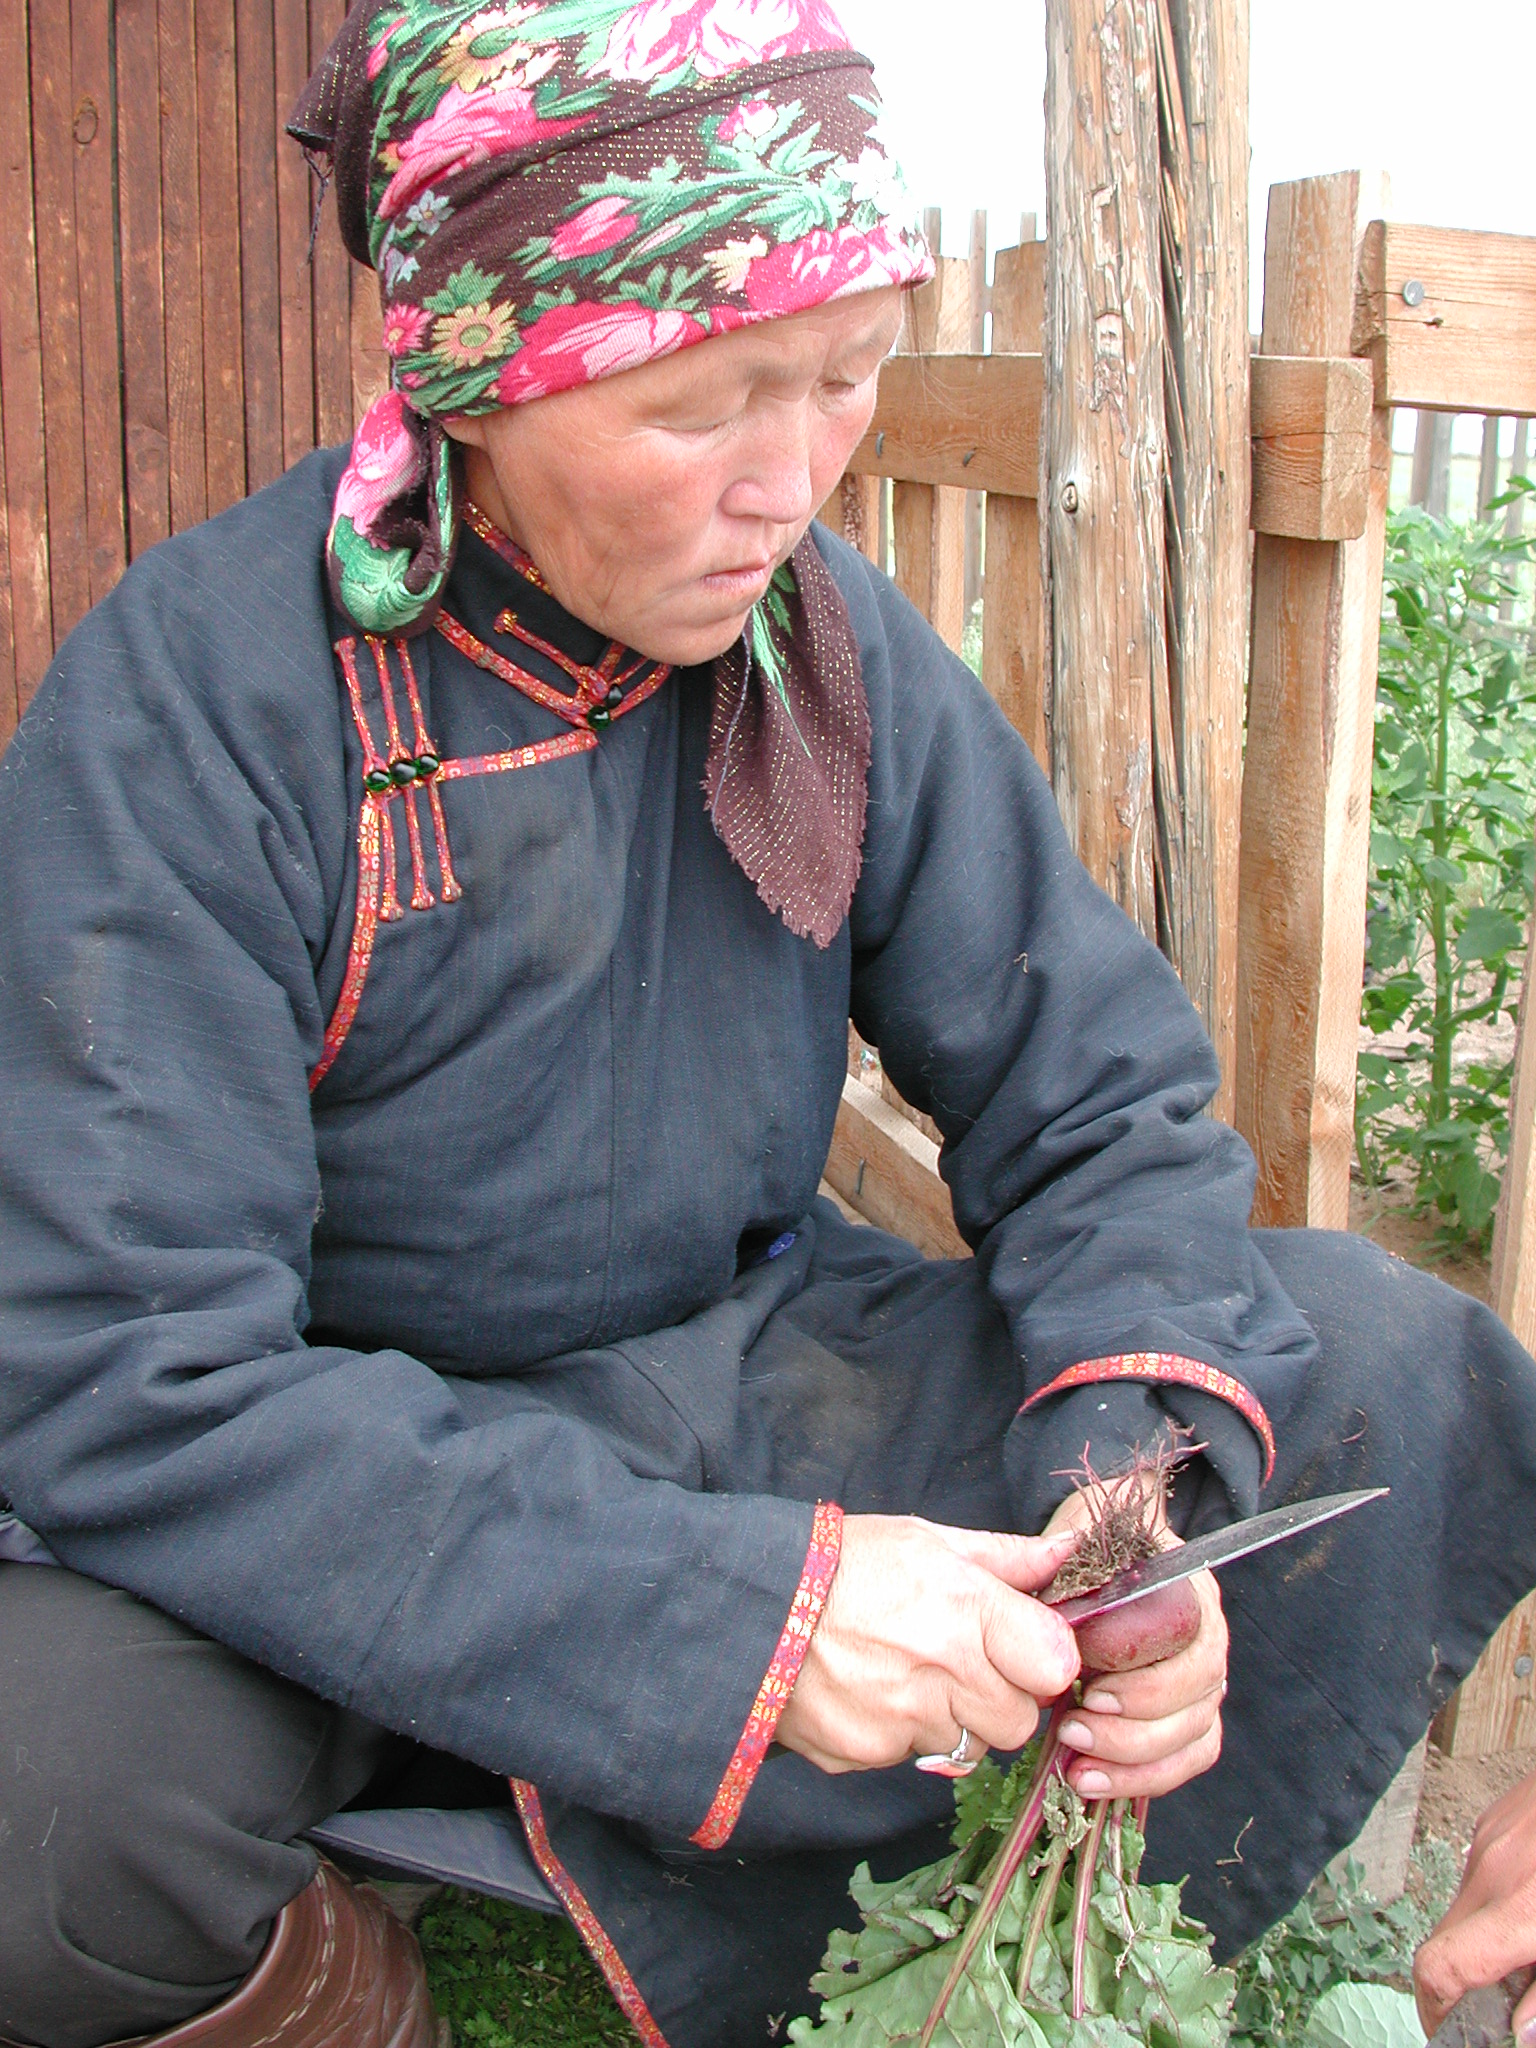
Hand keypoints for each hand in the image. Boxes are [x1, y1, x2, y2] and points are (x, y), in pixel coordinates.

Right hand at [775, 1514, 1081, 1773]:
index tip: (1022, 1648)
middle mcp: (942, 1670)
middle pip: (1018, 1720)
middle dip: (1000, 1698)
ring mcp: (904, 1720)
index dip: (1043, 1659)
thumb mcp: (926, 1539)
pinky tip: (872, 1692)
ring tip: (907, 1673)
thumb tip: (1068, 1556)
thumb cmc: (843, 1561)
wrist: (750, 1603)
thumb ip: (1005, 1558)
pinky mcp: (867, 1755)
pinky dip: (902, 1734)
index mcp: (965, 1607)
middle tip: (961, 1664)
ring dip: (952, 1718)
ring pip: (968, 1745)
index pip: (1055, 1665)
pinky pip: (912, 1757)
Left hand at [1041, 1482, 1227, 1802]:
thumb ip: (1072, 1569)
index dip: (1147, 1683)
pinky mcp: (1188, 1718)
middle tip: (1072, 1730)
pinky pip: (1186, 1760)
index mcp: (1190, 1592)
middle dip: (1133, 1729)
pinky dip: (1142, 1779)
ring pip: (1194, 1738)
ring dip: (1134, 1761)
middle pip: (1198, 1701)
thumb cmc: (1080, 1549)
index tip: (1089, 1693)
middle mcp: (1208, 1638)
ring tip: (1076, 1765)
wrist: (1085, 1556)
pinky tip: (1092, 1780)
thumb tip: (1059, 1619)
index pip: (1194, 1649)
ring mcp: (1202, 1682)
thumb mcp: (1075, 1543)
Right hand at [1415, 1771, 1535, 2040]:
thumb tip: (1519, 2032)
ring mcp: (1488, 1841)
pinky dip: (1494, 1902)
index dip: (1432, 2010)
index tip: (1446, 2032)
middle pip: (1444, 1942)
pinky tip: (1534, 1902)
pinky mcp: (1493, 1822)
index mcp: (1520, 1911)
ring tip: (1526, 1946)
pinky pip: (1479, 1875)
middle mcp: (1491, 1873)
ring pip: (1462, 1908)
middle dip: (1460, 1979)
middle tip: (1495, 2002)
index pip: (1440, 1967)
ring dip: (1482, 1938)